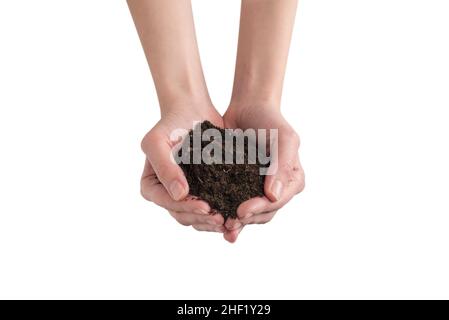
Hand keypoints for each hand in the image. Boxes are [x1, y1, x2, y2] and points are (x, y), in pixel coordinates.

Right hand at [140, 103, 225, 232]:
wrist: (192, 111)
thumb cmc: (171, 124)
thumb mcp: (158, 142)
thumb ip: (164, 167)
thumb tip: (179, 195)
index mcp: (151, 186)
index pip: (168, 203)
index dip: (187, 208)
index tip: (206, 207)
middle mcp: (167, 194)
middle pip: (183, 215)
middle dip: (202, 219)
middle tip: (222, 219)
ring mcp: (185, 195)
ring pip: (197, 217)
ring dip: (212, 222)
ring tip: (230, 221)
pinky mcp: (203, 191)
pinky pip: (211, 208)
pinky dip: (222, 211)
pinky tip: (236, 214)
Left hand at [222, 104, 304, 241]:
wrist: (249, 108)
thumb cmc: (271, 121)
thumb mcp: (283, 139)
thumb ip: (282, 166)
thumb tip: (274, 197)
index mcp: (292, 181)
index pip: (277, 202)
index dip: (259, 209)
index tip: (241, 211)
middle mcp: (277, 190)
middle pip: (263, 213)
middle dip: (246, 221)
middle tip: (227, 224)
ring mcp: (258, 189)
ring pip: (249, 214)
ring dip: (236, 223)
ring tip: (220, 229)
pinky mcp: (240, 186)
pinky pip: (233, 202)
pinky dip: (225, 211)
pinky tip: (213, 217)